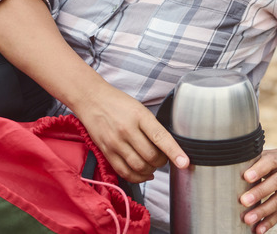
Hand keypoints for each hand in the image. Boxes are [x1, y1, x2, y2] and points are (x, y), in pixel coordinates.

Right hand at [74, 84, 188, 182]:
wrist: (91, 99)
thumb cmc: (119, 103)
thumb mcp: (140, 109)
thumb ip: (153, 127)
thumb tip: (168, 147)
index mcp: (140, 116)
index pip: (161, 137)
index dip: (174, 152)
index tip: (184, 162)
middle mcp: (127, 130)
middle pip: (151, 156)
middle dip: (162, 162)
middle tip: (164, 159)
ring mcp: (115, 142)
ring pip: (138, 167)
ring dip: (150, 171)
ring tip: (153, 165)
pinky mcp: (106, 152)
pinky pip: (124, 172)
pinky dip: (137, 178)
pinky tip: (143, 174)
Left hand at [239, 142, 276, 233]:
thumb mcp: (272, 153)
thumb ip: (256, 159)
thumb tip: (235, 166)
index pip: (270, 163)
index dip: (259, 170)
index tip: (246, 177)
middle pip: (275, 183)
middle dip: (259, 193)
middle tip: (244, 201)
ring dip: (262, 212)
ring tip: (248, 219)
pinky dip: (269, 222)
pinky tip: (258, 229)